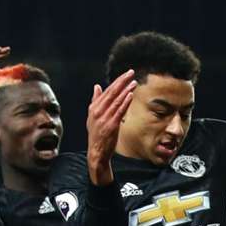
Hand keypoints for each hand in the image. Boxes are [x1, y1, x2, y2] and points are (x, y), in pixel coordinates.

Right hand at [87, 69, 136, 185]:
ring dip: (125, 90)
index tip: (126, 75)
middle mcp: (97, 111)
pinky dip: (124, 102)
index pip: (106, 91)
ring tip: (133, 83)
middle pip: (111, 93)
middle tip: (130, 73)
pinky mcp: (111, 125)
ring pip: (116, 101)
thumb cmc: (96, 135)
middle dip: (122, 81)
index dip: (117, 82)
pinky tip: (130, 95)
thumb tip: (97, 86)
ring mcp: (104, 118)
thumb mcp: (92, 117)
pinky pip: (119, 111)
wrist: (96, 152)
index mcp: (93, 108)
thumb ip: (95, 101)